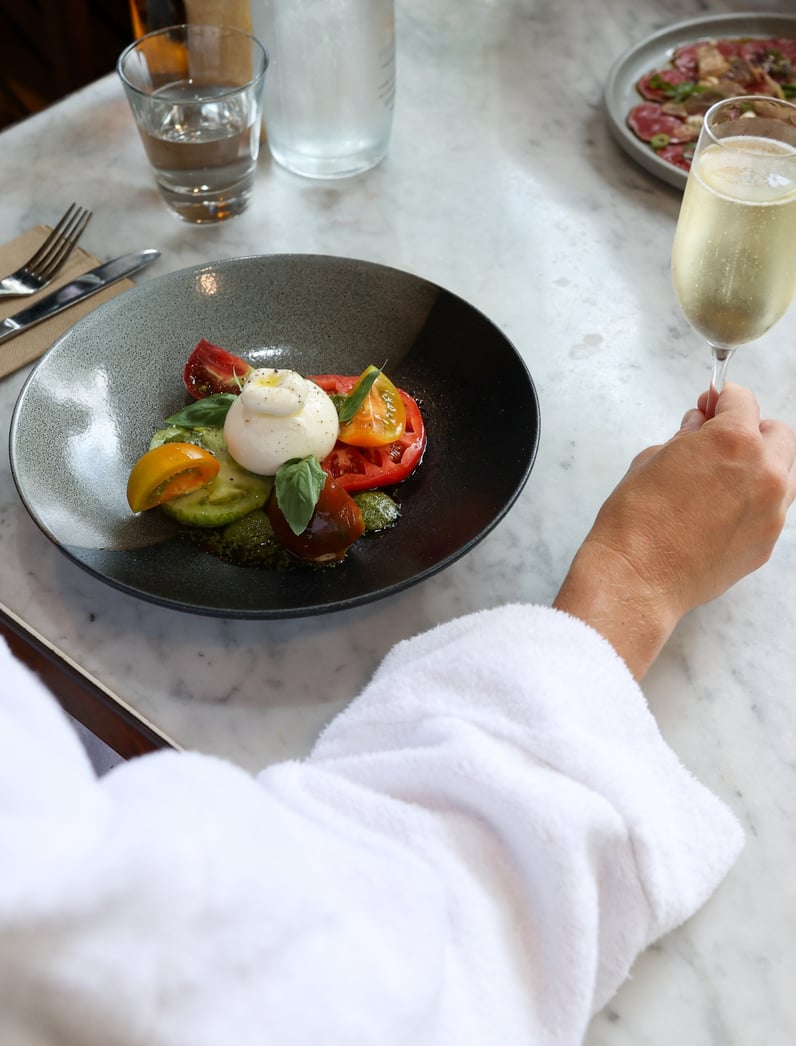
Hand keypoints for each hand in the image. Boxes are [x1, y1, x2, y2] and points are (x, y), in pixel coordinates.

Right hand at [553, 384, 795, 678]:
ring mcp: (771, 511)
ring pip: (781, 473)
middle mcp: (764, 473)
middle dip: (749, 429)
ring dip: (757, 466)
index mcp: (734, 441)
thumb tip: (698, 430)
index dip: (721, 399)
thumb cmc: (636, 521)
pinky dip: (750, 503)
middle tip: (716, 440)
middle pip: (776, 433)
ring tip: (718, 480)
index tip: (710, 404)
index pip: (742, 401)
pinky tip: (715, 514)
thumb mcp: (651, 459)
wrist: (637, 577)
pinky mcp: (765, 543)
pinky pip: (769, 510)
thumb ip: (686, 439)